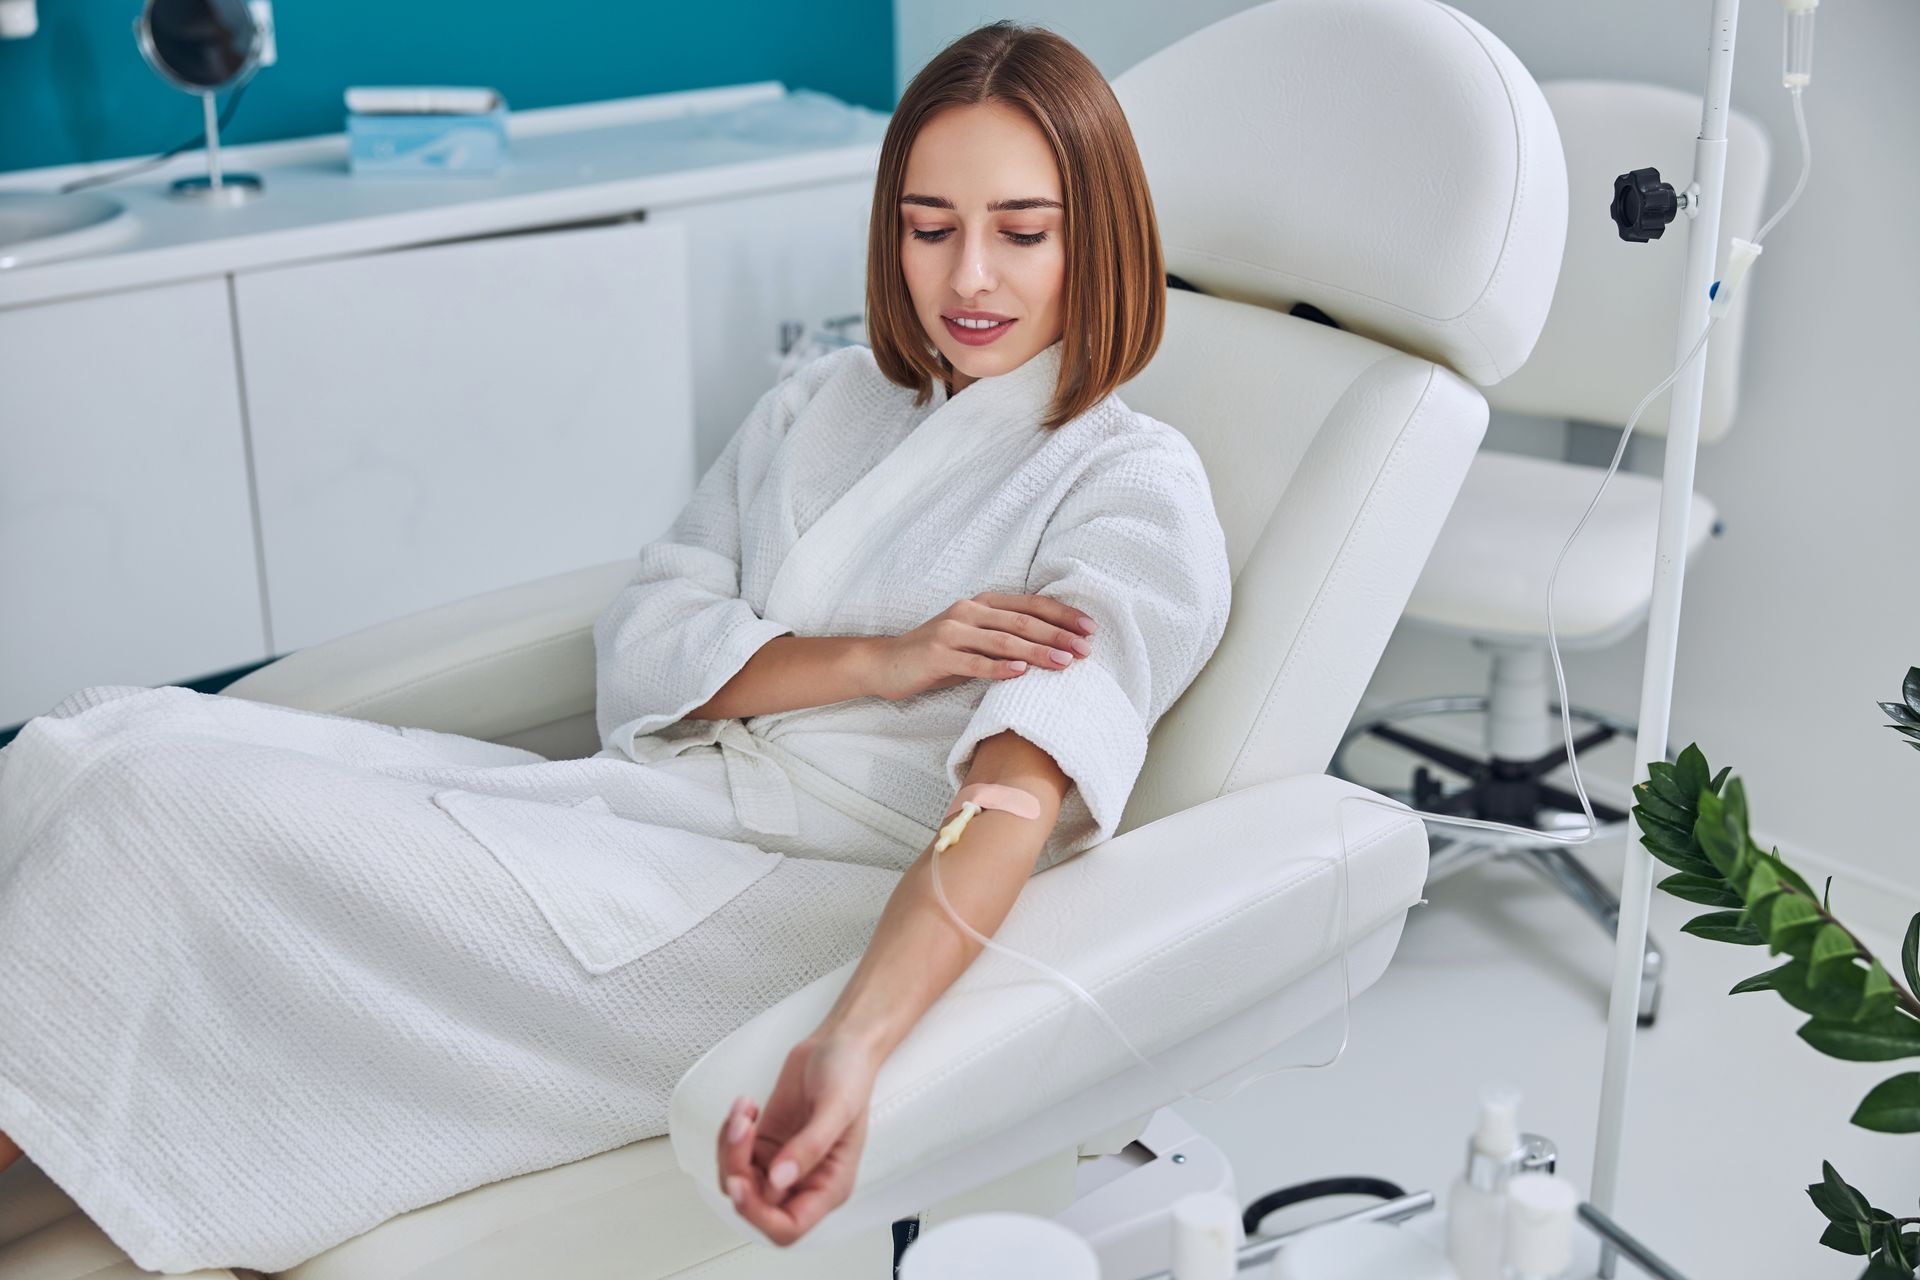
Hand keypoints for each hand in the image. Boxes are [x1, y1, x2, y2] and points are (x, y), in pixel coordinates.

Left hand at [715, 1031, 880, 1246]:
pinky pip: (734, 1155)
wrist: (838, 1044)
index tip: (742, 1183)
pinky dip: (730, 1133)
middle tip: (741, 1129)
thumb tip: (780, 1180)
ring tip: (744, 1112)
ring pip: (737, 1180)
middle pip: (754, 1203)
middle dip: (738, 1167)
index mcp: (829, 1186)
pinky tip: (746, 1109)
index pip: (788, 1227)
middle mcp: (803, 1181)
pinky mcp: (765, 1145)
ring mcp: (781, 1164)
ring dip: (730, 1147)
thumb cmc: (850, 1074)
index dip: (759, 1215)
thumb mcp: (836, 1108)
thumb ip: (809, 1147)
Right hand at [866, 593, 1097, 701]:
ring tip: (1064, 662)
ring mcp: (952, 632)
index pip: (1030, 605)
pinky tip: (1021, 673)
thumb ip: (1004, 637)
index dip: (1062, 615)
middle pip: (1022, 622)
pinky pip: (975, 662)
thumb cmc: (937, 654)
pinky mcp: (938, 655)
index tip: (1090, 628)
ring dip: (1037, 651)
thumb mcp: (973, 638)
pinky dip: (1000, 668)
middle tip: (1085, 649)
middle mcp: (968, 611)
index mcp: (981, 604)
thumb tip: (1053, 647)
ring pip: (1003, 641)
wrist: (886, 662)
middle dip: (1058, 635)